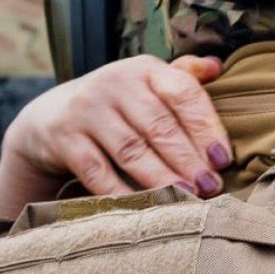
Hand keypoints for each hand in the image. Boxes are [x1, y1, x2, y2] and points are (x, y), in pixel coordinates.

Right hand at [0, 55, 230, 218]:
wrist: (51, 116)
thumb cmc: (119, 103)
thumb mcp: (147, 82)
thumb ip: (183, 76)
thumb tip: (217, 65)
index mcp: (145, 69)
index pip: (183, 94)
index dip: (206, 127)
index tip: (223, 159)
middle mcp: (115, 83)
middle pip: (159, 126)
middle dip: (188, 160)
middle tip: (211, 187)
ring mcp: (86, 110)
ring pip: (131, 150)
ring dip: (162, 178)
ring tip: (187, 198)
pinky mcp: (63, 138)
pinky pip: (97, 170)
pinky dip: (121, 192)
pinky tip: (144, 208)